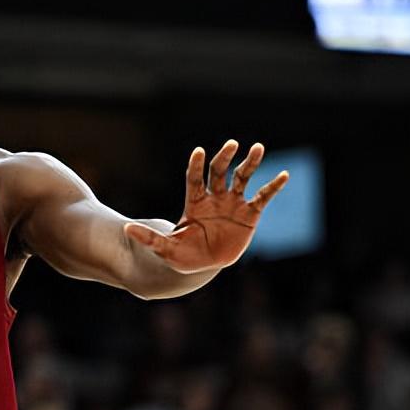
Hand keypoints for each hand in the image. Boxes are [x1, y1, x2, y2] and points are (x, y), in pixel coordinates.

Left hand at [125, 140, 288, 273]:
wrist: (205, 265)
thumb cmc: (183, 255)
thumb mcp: (165, 249)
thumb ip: (149, 239)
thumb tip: (125, 229)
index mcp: (194, 202)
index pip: (195, 178)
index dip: (196, 165)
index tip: (198, 152)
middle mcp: (214, 198)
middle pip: (219, 171)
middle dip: (225, 158)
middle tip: (232, 144)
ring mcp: (233, 204)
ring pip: (242, 178)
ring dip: (249, 163)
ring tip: (257, 147)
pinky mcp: (249, 214)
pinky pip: (262, 196)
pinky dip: (273, 186)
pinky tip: (283, 175)